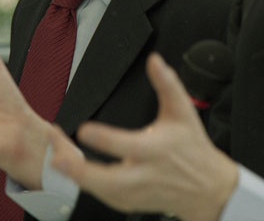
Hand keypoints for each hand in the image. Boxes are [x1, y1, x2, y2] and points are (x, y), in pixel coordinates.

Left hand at [51, 53, 237, 220]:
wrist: (206, 187)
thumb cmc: (191, 145)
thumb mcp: (182, 111)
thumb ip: (167, 84)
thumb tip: (154, 60)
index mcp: (155, 150)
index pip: (127, 145)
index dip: (104, 138)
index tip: (83, 130)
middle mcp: (144, 175)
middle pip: (108, 180)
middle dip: (80, 170)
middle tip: (57, 158)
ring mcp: (136, 193)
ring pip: (101, 191)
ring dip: (77, 178)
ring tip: (56, 161)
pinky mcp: (130, 203)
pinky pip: (103, 197)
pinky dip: (86, 186)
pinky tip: (72, 172)